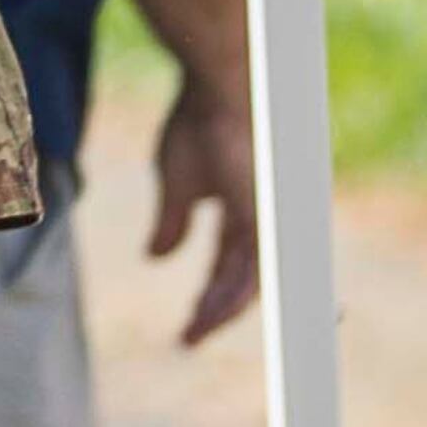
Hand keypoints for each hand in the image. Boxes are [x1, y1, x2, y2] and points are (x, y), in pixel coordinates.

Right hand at [154, 75, 259, 346]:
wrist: (218, 90)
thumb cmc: (197, 123)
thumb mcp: (176, 180)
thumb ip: (171, 221)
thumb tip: (156, 257)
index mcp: (243, 209)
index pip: (230, 262)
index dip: (211, 291)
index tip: (191, 318)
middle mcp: (263, 222)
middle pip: (242, 279)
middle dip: (215, 309)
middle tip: (190, 335)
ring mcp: (269, 224)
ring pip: (250, 285)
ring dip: (219, 312)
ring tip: (193, 334)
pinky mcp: (267, 222)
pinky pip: (253, 275)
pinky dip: (231, 300)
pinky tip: (209, 317)